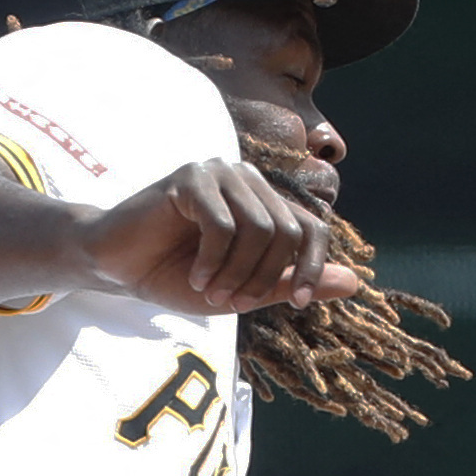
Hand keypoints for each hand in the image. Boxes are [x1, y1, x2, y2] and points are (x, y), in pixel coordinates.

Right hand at [68, 159, 364, 314]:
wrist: (120, 266)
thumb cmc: (178, 276)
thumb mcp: (244, 289)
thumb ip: (292, 284)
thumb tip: (354, 282)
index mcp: (264, 202)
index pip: (312, 228)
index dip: (313, 267)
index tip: (299, 304)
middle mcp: (248, 180)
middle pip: (287, 232)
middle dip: (264, 278)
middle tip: (235, 303)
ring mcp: (220, 172)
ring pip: (259, 229)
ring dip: (237, 273)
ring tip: (211, 292)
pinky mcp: (191, 177)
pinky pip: (223, 224)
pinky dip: (213, 261)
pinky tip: (196, 276)